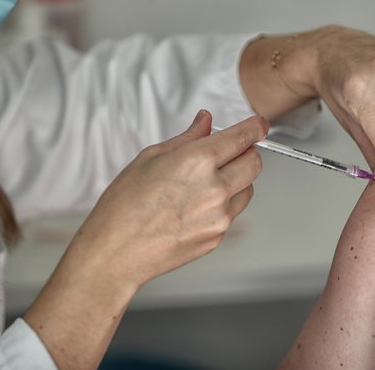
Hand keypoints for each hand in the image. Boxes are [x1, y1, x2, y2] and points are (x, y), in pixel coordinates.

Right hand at [73, 109, 266, 287]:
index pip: (243, 137)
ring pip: (248, 188)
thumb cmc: (124, 206)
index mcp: (198, 161)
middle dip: (246, 153)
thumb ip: (187, 138)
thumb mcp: (151, 158)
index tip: (258, 124)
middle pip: (255, 162)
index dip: (255, 127)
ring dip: (237, 180)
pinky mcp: (218, 236)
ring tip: (205, 183)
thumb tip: (205, 122)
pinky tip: (196, 205)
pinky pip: (233, 212)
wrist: (116, 252)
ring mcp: (220, 215)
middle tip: (228, 152)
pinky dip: (225, 204)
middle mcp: (215, 188)